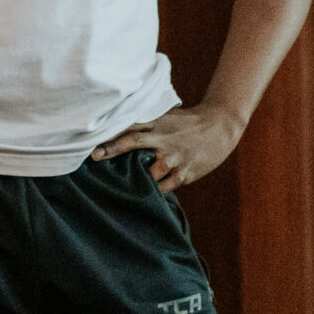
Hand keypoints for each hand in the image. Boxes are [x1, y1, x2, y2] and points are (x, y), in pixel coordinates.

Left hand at [91, 102, 243, 191]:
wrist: (220, 126)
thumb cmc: (189, 123)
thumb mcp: (168, 117)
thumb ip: (148, 125)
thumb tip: (122, 130)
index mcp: (157, 124)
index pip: (130, 128)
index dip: (110, 135)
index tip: (93, 144)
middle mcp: (163, 139)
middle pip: (133, 143)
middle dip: (113, 150)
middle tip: (95, 157)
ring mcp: (174, 157)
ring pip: (149, 173)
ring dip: (136, 179)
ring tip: (120, 188)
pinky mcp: (185, 173)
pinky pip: (165, 187)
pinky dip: (155, 191)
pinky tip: (145, 197)